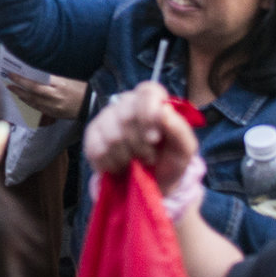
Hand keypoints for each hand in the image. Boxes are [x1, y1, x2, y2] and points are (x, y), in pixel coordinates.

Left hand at [3, 68, 86, 120]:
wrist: (92, 103)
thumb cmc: (82, 86)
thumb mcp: (70, 76)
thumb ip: (54, 74)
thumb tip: (36, 68)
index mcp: (60, 85)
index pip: (36, 81)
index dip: (22, 78)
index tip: (12, 73)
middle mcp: (56, 97)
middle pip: (32, 92)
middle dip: (18, 86)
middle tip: (8, 81)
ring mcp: (55, 107)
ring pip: (33, 101)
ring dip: (21, 95)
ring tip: (12, 88)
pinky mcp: (55, 114)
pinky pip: (38, 108)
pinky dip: (29, 102)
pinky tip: (23, 98)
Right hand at [84, 80, 200, 190]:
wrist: (151, 184)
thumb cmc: (169, 161)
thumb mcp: (184, 149)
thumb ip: (179, 129)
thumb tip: (164, 110)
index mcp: (152, 100)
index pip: (147, 92)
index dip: (149, 112)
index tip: (155, 138)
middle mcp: (126, 103)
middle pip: (127, 117)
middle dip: (141, 145)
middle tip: (150, 157)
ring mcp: (106, 118)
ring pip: (112, 136)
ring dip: (128, 157)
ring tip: (136, 162)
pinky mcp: (92, 136)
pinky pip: (98, 150)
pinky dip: (113, 164)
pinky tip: (122, 166)